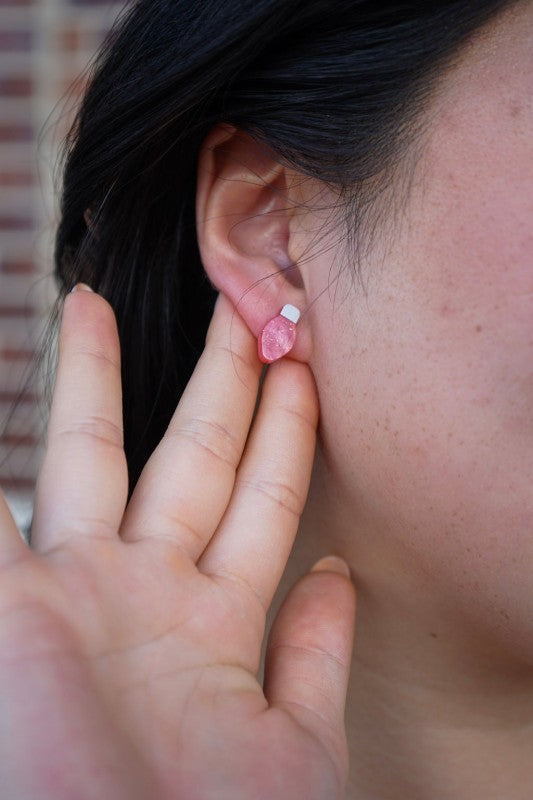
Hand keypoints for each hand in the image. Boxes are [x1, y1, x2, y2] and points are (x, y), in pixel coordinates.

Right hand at [0, 286, 355, 799]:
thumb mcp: (293, 746)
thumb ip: (316, 655)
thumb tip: (341, 571)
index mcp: (216, 620)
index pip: (261, 494)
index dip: (284, 430)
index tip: (302, 370)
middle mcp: (147, 590)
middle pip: (188, 453)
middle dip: (215, 380)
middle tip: (234, 311)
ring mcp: (76, 592)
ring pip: (89, 456)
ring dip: (91, 381)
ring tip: (92, 306)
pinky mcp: (12, 609)